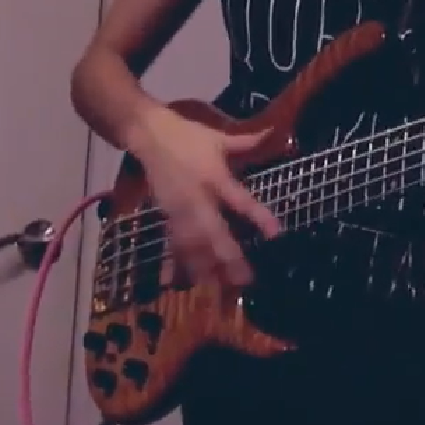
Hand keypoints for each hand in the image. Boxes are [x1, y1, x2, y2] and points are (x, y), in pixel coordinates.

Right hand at [129, 106, 281, 287]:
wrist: (148, 135)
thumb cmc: (187, 136)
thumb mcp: (218, 137)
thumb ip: (248, 141)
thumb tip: (275, 132)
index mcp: (215, 177)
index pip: (240, 200)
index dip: (258, 217)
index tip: (276, 235)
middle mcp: (197, 199)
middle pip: (214, 233)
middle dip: (229, 258)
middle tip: (246, 281)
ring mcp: (179, 210)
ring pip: (194, 245)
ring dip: (207, 268)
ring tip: (221, 291)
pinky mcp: (166, 216)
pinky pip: (175, 244)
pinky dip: (182, 264)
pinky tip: (189, 282)